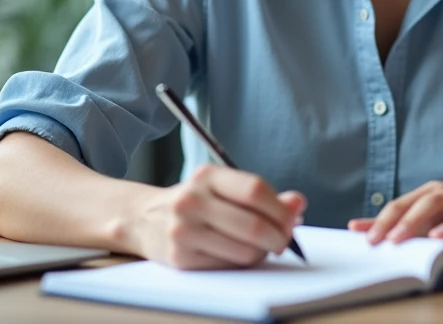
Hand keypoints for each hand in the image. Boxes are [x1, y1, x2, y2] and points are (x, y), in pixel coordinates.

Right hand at [133, 164, 305, 269]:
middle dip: (279, 236)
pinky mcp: (181, 257)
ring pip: (244, 251)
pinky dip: (243, 263)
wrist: (144, 219)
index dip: (280, 209)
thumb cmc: (196, 202)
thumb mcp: (224, 188)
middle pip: (253, 225)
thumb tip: (298, 203)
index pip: (254, 190)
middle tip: (285, 240)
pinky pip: (228, 266)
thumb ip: (263, 195)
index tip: (293, 219)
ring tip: (260, 246)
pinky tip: (239, 253)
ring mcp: (184, 230)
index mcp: (207, 176)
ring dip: (262, 253)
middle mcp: (192, 200)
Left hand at [348, 181, 442, 247]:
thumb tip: (382, 241)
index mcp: (434, 195)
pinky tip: (440, 236)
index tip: (355, 233)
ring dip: (415, 220)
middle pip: (412, 201)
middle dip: (390, 220)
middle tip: (373, 240)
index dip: (378, 219)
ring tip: (399, 239)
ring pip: (437, 202)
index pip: (399, 206)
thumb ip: (421, 234)